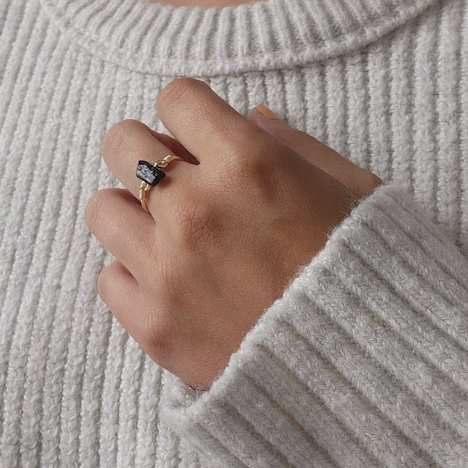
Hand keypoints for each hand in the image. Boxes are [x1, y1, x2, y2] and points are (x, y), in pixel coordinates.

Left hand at [85, 78, 379, 388]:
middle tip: (173, 176)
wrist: (365, 370)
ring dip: (131, 211)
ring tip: (166, 231)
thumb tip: (245, 117)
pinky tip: (168, 282)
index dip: (187, 110)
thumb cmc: (363, 272)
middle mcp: (197, 210)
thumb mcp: (349, 188)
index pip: (176, 97)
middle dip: (146, 150)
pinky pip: (108, 277)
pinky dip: (133, 275)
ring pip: (102, 207)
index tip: (197, 131)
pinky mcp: (153, 325)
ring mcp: (168, 270)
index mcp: (249, 164)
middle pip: (121, 143)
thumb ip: (291, 144)